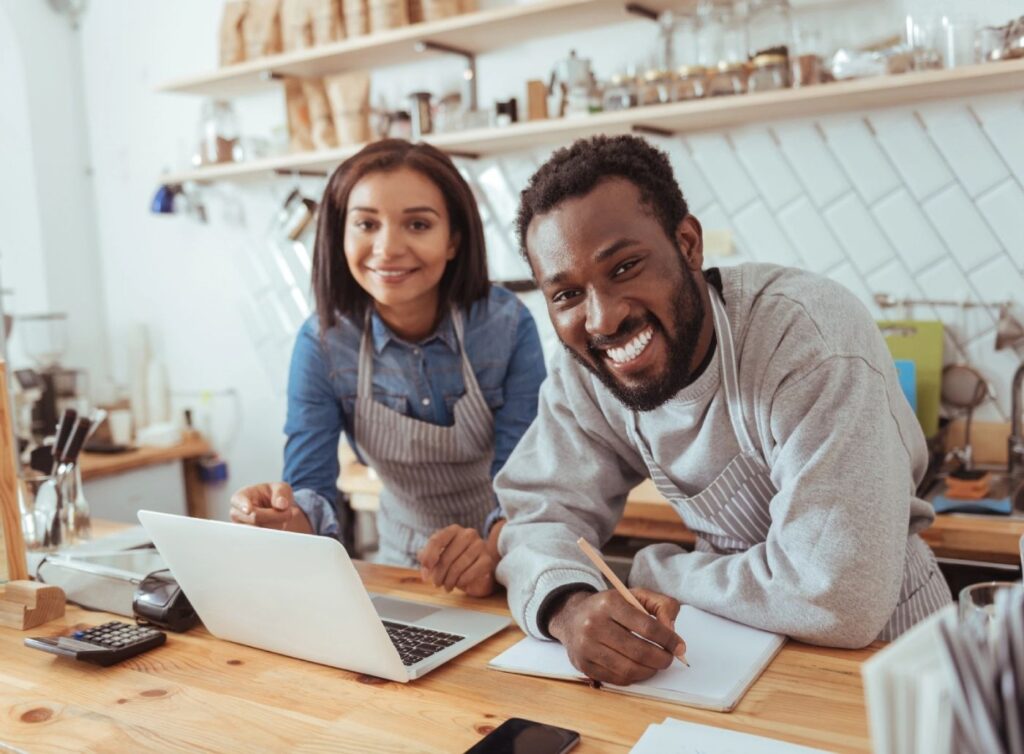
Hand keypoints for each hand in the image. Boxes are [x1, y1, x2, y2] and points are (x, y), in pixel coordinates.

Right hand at [229, 482, 312, 533]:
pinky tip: (279, 527)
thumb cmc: (274, 495)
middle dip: (275, 516)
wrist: (275, 509)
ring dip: (276, 526)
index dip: (244, 506)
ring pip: (260, 531)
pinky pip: (263, 541)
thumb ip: (281, 493)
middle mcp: (237, 514)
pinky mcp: (249, 540)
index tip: (249, 510)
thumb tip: (282, 505)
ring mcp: (242, 528)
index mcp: (240, 497)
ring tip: (282, 518)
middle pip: (255, 518)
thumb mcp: (281, 488)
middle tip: (288, 513)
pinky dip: (275, 535)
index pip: (239, 501)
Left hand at [417, 523, 500, 596]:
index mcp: (453, 530)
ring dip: (449, 580)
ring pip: (458, 566)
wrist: (478, 567)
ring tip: (446, 586)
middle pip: (446, 557)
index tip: (426, 570)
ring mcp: (480, 545)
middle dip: (439, 574)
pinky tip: (459, 584)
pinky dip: (462, 581)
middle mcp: (468, 534)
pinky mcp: (487, 560)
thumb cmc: (455, 559)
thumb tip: (425, 570)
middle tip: (436, 583)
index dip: (429, 556)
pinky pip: (470, 573)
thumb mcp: (439, 556)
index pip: (437, 540)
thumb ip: (427, 559)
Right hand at [547, 588, 685, 685]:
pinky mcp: (583, 664)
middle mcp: (594, 624)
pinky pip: (616, 679)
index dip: (669, 640)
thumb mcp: (635, 595)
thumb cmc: (610, 607)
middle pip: (639, 652)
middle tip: (669, 658)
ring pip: (628, 669)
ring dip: (649, 671)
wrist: (572, 616)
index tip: (679, 646)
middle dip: (662, 659)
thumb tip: (672, 631)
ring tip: (655, 664)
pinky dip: (633, 677)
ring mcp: (586, 647)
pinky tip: (638, 668)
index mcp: (610, 603)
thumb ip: (661, 606)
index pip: (647, 627)